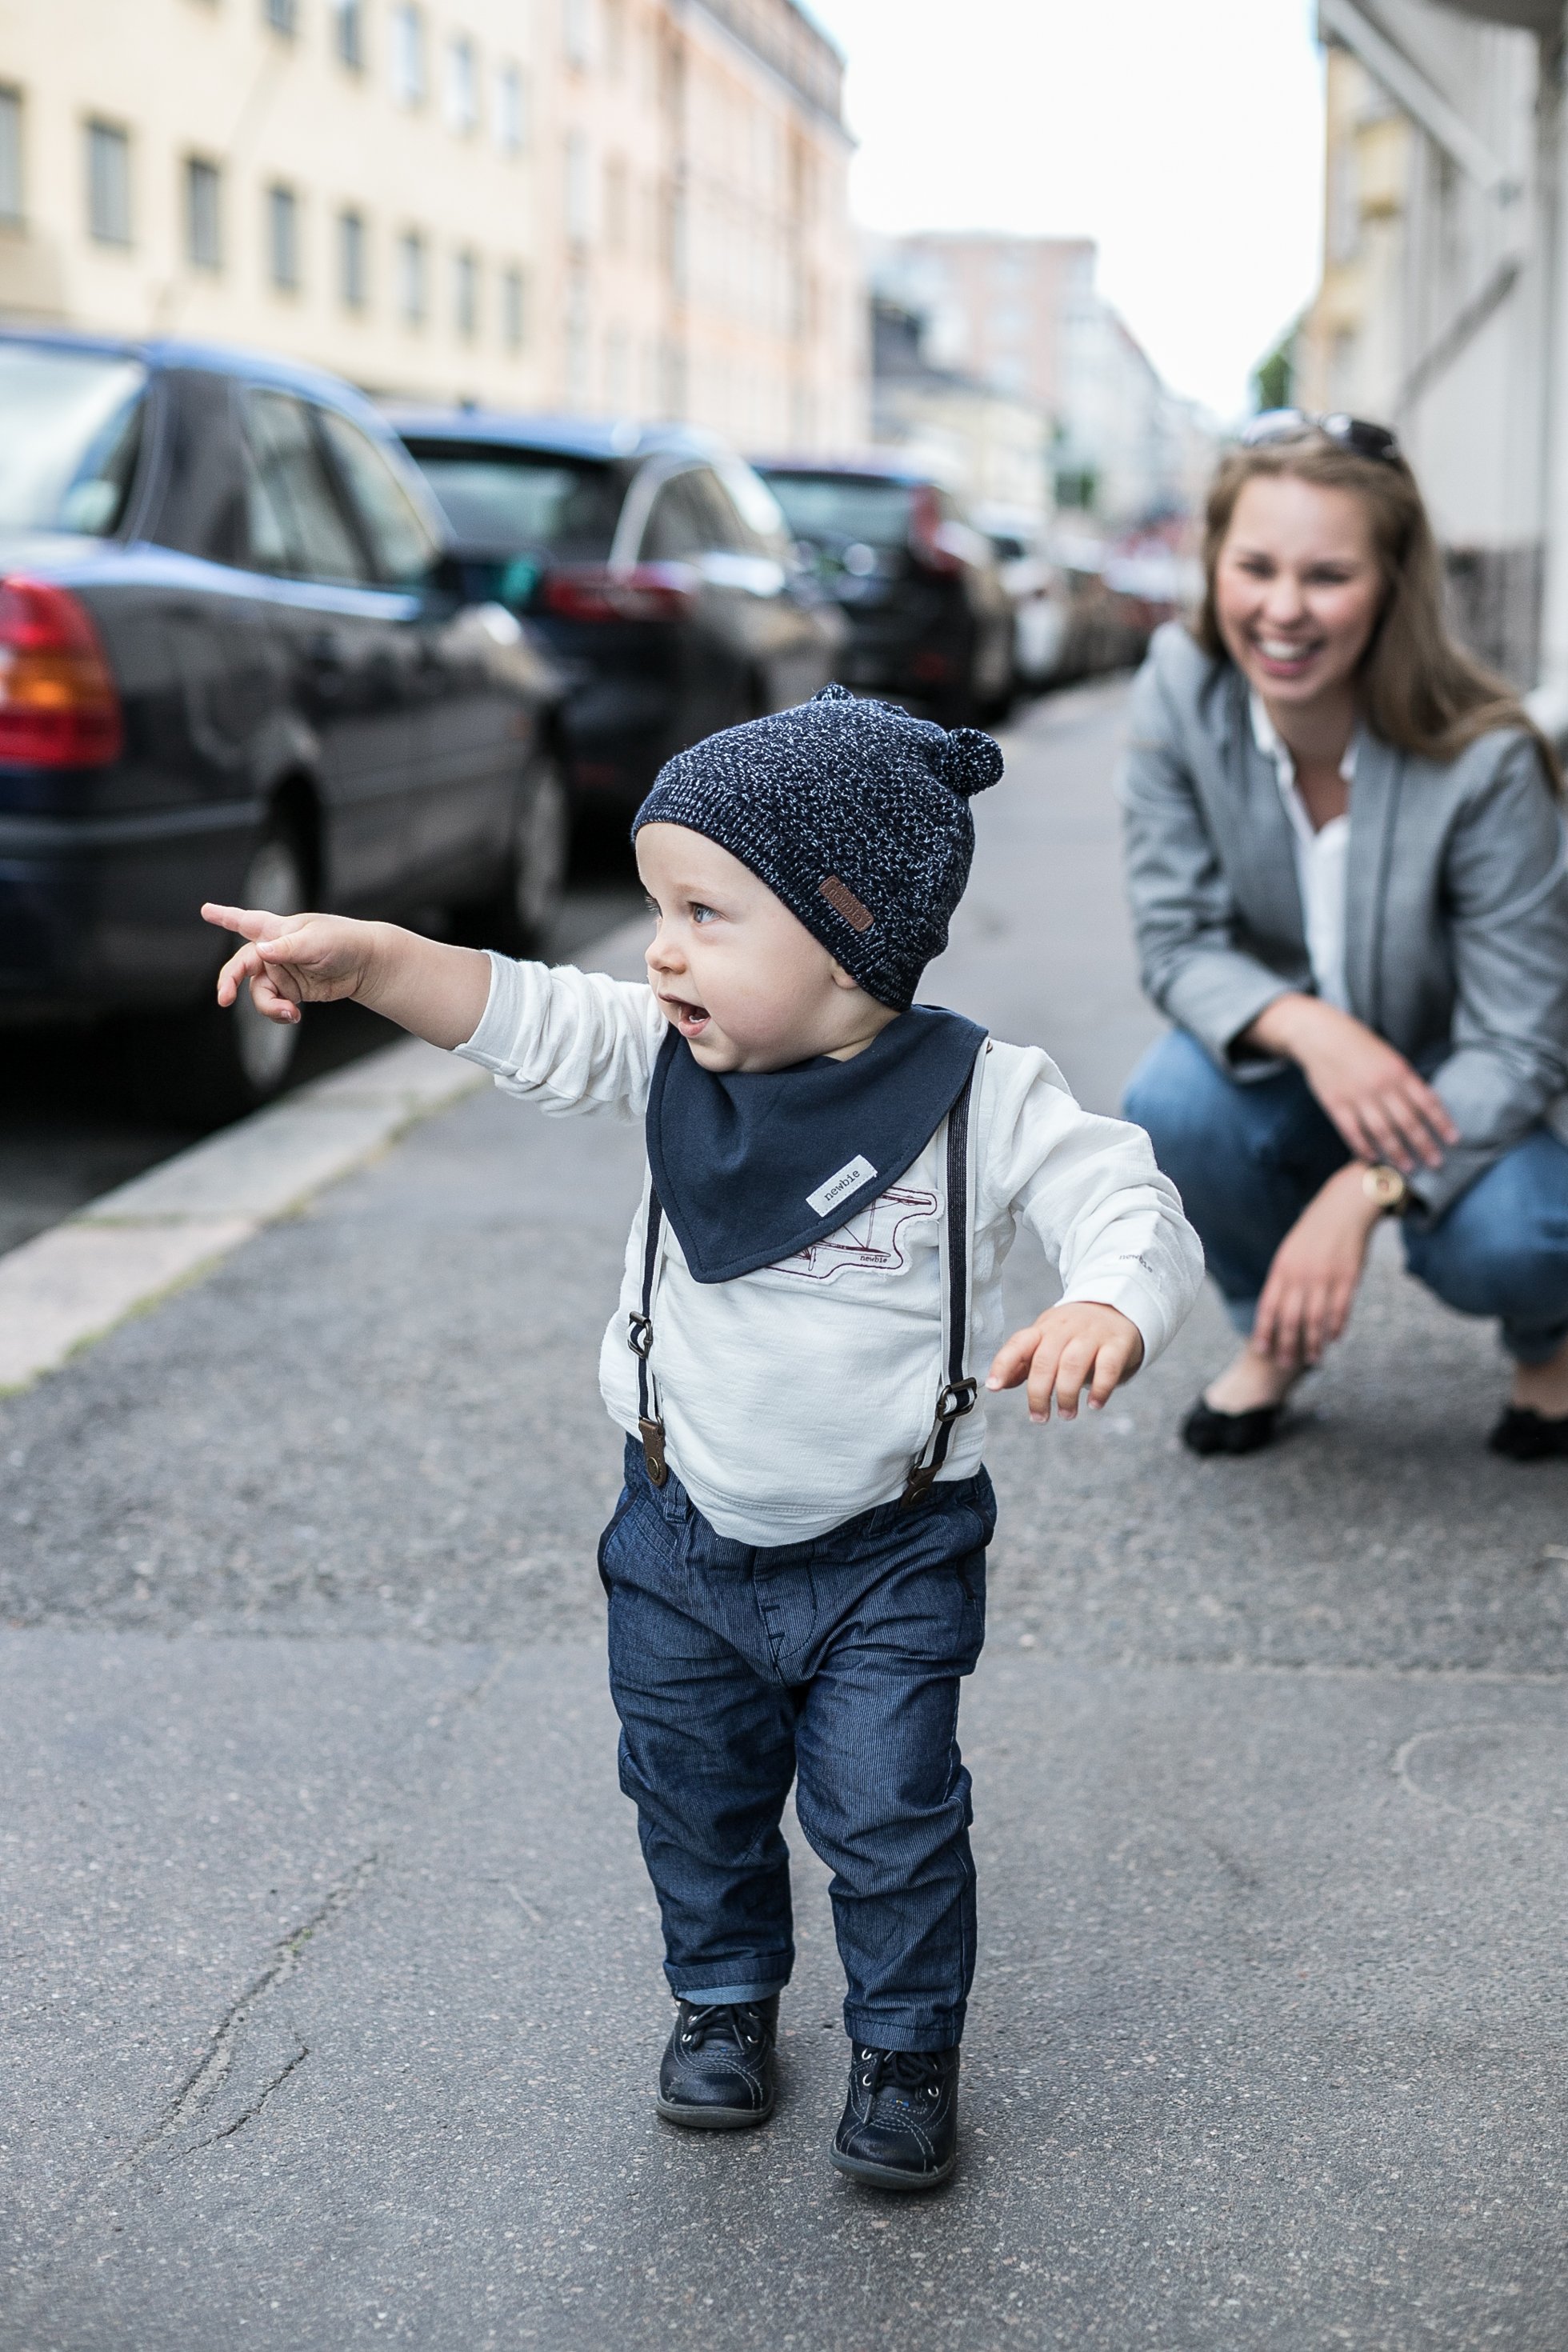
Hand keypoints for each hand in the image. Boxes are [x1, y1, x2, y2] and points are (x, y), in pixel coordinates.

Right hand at [203, 903, 381, 1026]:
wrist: (368, 964)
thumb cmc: (343, 942)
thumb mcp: (315, 941)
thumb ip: (287, 948)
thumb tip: (262, 951)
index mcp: (277, 930)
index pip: (245, 922)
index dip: (224, 916)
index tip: (205, 910)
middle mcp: (275, 950)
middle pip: (242, 966)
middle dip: (230, 982)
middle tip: (224, 998)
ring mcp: (282, 972)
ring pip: (258, 992)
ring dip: (267, 1005)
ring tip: (288, 1013)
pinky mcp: (293, 991)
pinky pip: (274, 1004)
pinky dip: (278, 1013)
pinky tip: (293, 1016)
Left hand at [986, 1301, 1144, 1423]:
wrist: (1116, 1306)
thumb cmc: (1074, 1332)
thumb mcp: (1046, 1340)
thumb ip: (1024, 1363)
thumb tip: (999, 1384)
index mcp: (1043, 1329)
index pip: (1018, 1344)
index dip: (1003, 1365)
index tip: (993, 1386)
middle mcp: (1065, 1329)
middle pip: (1045, 1360)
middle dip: (1039, 1393)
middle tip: (1039, 1417)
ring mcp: (1092, 1334)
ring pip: (1073, 1363)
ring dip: (1066, 1394)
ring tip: (1066, 1414)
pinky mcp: (1118, 1343)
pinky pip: (1108, 1366)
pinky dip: (1101, 1388)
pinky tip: (1095, 1404)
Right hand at [1245, 995, 1456, 1171]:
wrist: (1320, 1035)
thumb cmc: (1358, 1044)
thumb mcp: (1388, 1054)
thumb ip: (1404, 1079)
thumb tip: (1424, 1103)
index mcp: (1398, 1071)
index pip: (1426, 1101)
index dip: (1441, 1122)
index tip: (1454, 1140)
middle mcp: (1381, 1085)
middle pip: (1407, 1121)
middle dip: (1424, 1144)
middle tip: (1436, 1163)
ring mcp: (1357, 1096)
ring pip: (1382, 1131)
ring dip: (1397, 1152)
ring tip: (1408, 1169)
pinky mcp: (1335, 1104)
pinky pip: (1353, 1132)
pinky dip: (1364, 1147)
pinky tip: (1374, 1159)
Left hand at [1252, 1162, 1381, 1367]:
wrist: (1344, 1208)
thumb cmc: (1314, 1233)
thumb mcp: (1290, 1253)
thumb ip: (1283, 1280)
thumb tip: (1275, 1310)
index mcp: (1282, 1269)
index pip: (1268, 1307)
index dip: (1264, 1331)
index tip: (1262, 1350)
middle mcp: (1301, 1276)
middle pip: (1290, 1319)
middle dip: (1286, 1345)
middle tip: (1285, 1363)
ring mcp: (1325, 1278)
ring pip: (1316, 1320)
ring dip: (1313, 1343)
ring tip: (1312, 1358)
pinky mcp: (1348, 1279)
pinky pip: (1340, 1310)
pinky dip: (1336, 1327)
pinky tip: (1333, 1338)